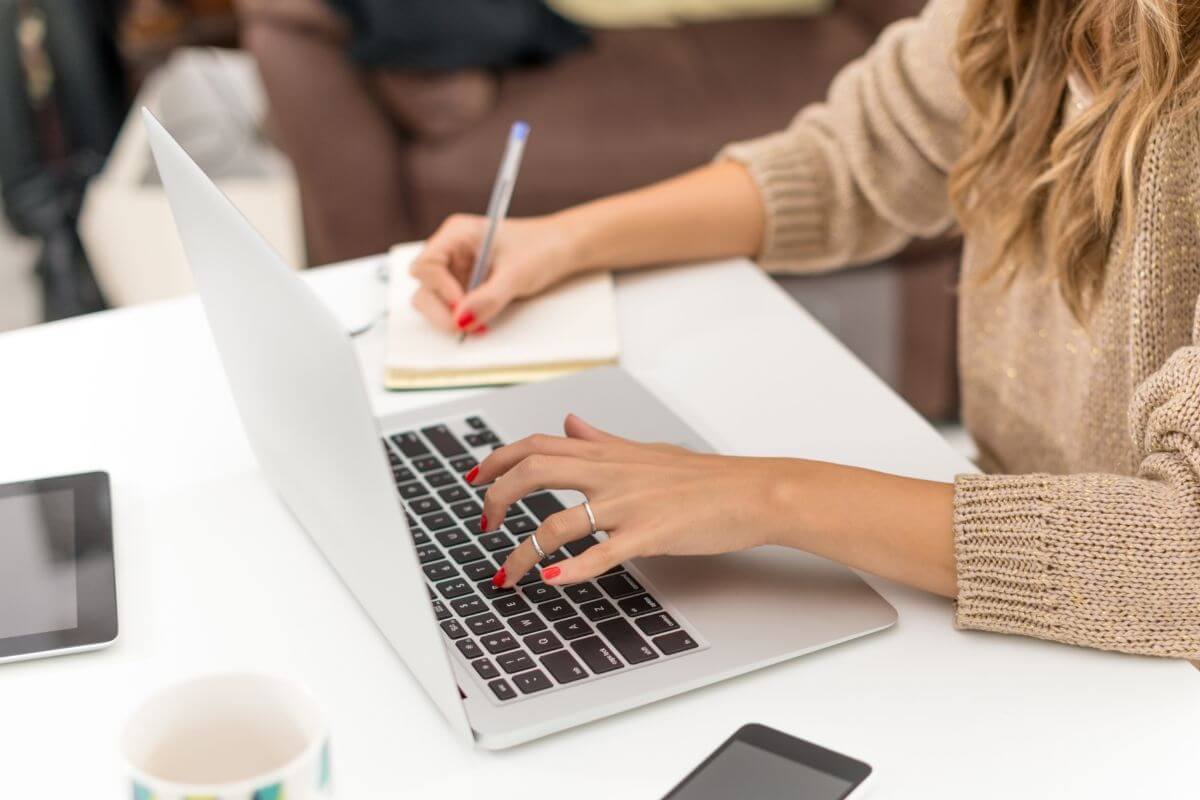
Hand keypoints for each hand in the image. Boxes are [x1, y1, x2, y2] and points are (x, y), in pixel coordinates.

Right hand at [408, 214, 579, 333]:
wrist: (562, 249)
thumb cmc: (542, 247)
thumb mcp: (517, 273)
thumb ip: (488, 298)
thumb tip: (461, 321)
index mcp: (456, 234)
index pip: (427, 264)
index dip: (439, 288)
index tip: (461, 306)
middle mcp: (450, 251)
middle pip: (424, 286)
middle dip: (441, 309)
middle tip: (466, 326)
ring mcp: (456, 271)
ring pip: (433, 301)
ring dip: (450, 317)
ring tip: (478, 327)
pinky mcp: (465, 288)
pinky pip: (452, 308)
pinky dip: (462, 319)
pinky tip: (482, 324)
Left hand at [467, 415, 800, 587]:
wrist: (750, 492)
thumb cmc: (703, 478)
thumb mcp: (645, 451)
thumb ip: (601, 441)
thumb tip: (569, 423)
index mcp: (606, 455)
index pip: (536, 445)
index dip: (498, 459)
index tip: (475, 478)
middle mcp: (610, 474)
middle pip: (533, 471)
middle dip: (497, 498)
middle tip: (483, 525)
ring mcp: (627, 505)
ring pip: (557, 522)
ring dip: (522, 552)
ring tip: (506, 574)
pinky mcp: (648, 535)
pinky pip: (600, 554)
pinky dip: (569, 569)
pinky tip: (549, 580)